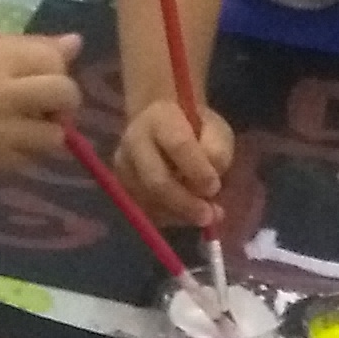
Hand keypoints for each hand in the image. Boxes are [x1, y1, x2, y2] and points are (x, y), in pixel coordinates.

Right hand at [0, 31, 82, 173]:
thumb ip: (29, 48)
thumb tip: (75, 44)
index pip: (53, 58)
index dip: (56, 65)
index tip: (42, 71)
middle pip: (65, 94)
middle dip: (64, 97)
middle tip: (46, 100)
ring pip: (56, 135)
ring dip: (50, 128)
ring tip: (27, 122)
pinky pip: (35, 157)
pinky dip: (29, 148)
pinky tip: (8, 138)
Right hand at [116, 93, 232, 226]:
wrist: (158, 124)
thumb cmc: (193, 128)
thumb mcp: (215, 129)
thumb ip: (217, 153)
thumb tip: (208, 189)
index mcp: (160, 118)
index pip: (178, 145)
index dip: (198, 170)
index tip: (215, 187)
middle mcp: (134, 141)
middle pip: (156, 180)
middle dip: (185, 203)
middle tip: (208, 217)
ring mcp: (124, 167)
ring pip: (149, 201)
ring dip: (179, 215)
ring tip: (203, 216)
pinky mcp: (121, 188)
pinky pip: (145, 211)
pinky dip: (169, 218)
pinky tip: (185, 215)